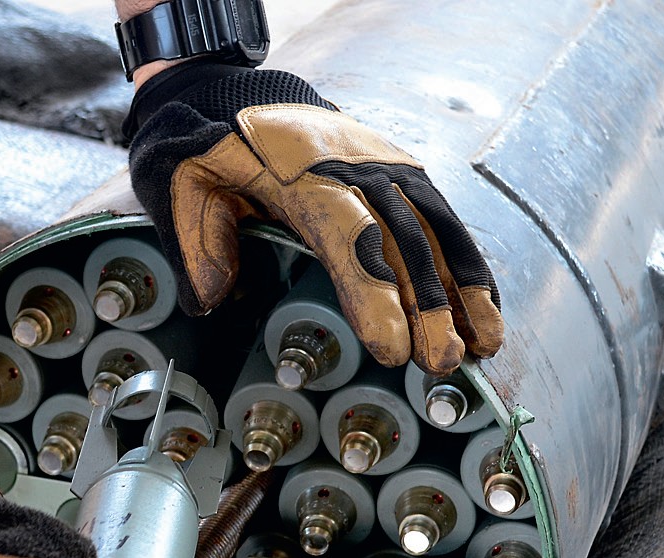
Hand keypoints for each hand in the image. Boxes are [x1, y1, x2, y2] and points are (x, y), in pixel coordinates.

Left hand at [127, 64, 502, 374]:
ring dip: (462, 288)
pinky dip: (466, 263)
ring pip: (433, 228)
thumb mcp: (180, 185)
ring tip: (483, 347)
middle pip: (401, 237)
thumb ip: (197, 242)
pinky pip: (441, 218)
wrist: (230, 88)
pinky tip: (483, 308)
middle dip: (427, 305)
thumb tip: (214, 301)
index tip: (390, 345)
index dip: (372, 291)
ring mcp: (383, 161)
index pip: (346, 234)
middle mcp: (353, 163)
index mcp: (298, 170)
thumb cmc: (205, 147)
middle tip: (440, 363)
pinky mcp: (399, 167)